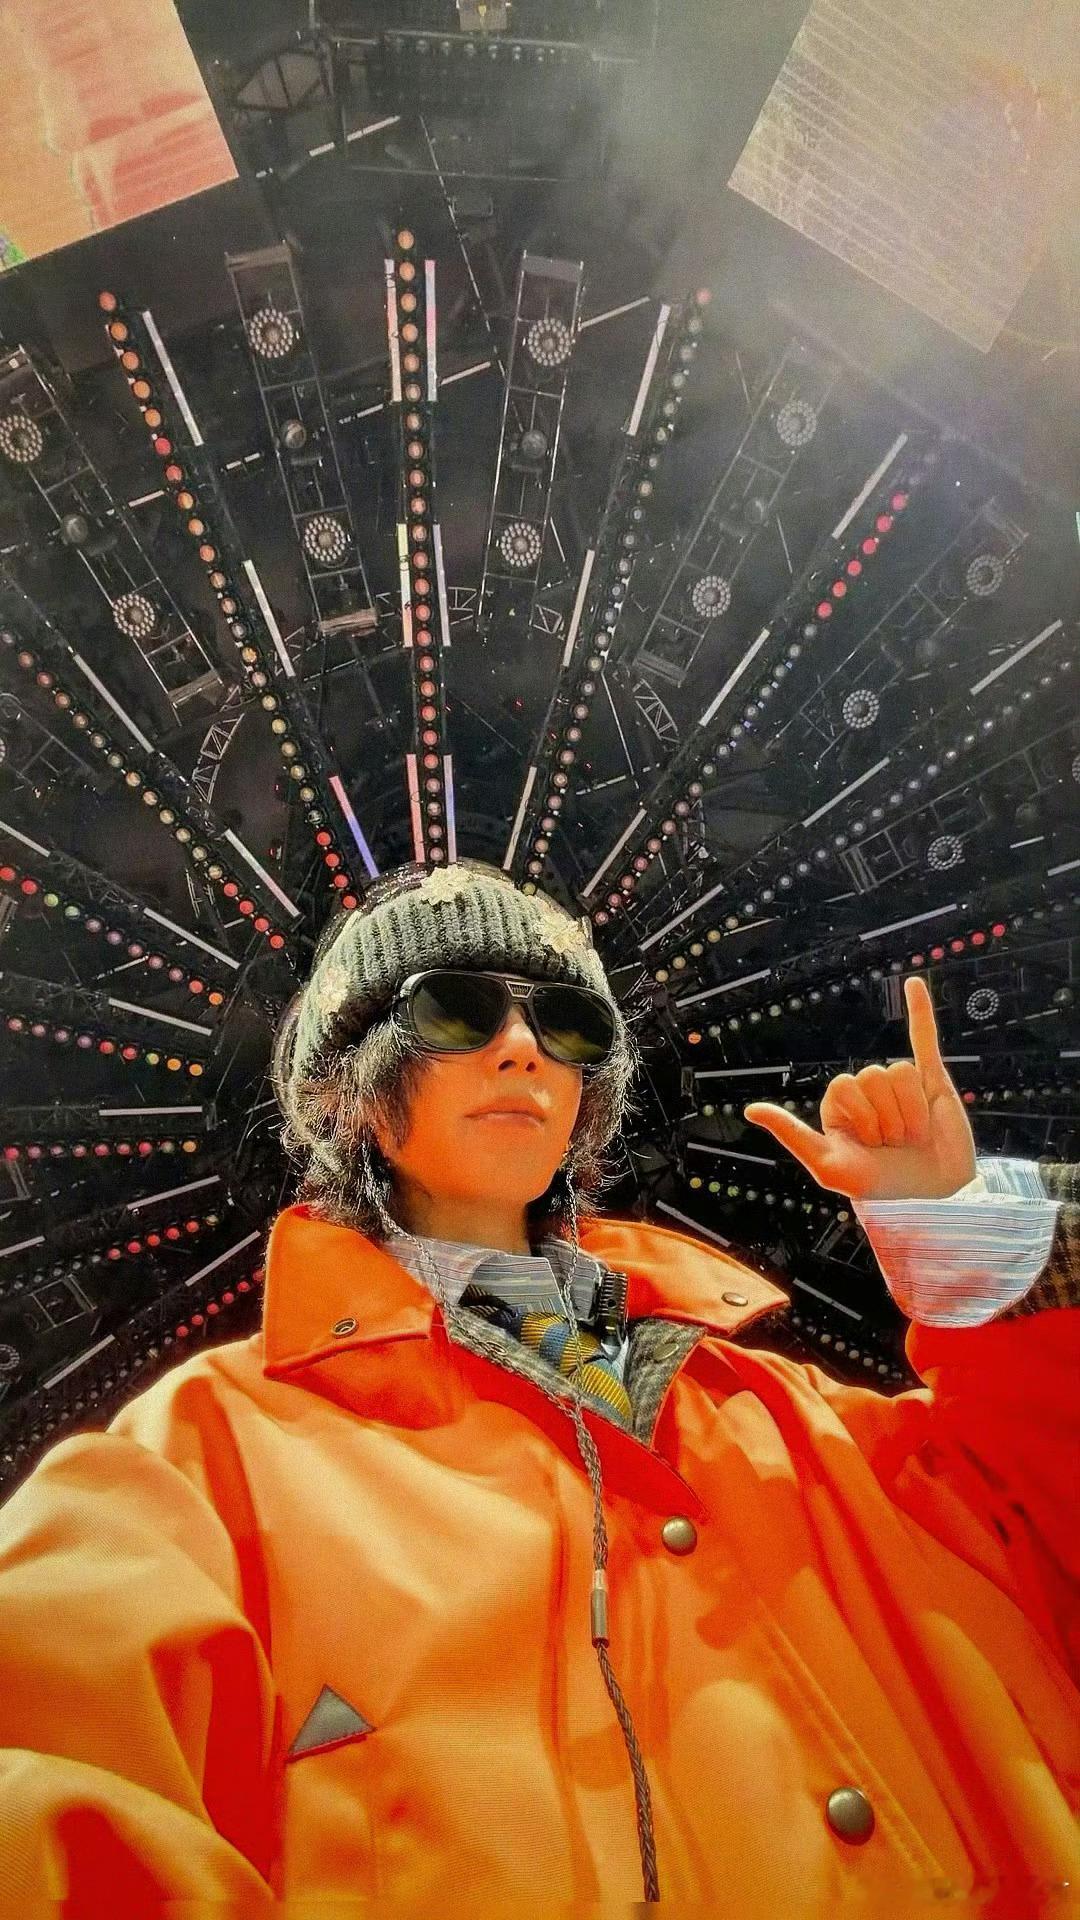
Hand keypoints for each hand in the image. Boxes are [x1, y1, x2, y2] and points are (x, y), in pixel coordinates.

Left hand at [743, 976, 976, 1201]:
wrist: (933, 1197)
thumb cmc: (880, 1185)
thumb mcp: (828, 1165)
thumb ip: (792, 1134)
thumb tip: (749, 1110)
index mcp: (840, 1106)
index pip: (844, 1084)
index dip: (861, 1115)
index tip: (869, 1144)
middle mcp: (868, 1092)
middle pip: (873, 1076)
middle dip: (889, 1117)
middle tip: (895, 1144)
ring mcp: (900, 1085)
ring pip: (902, 1072)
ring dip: (912, 1111)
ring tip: (915, 1135)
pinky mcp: (931, 1080)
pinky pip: (924, 1038)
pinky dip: (921, 1010)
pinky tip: (913, 984)